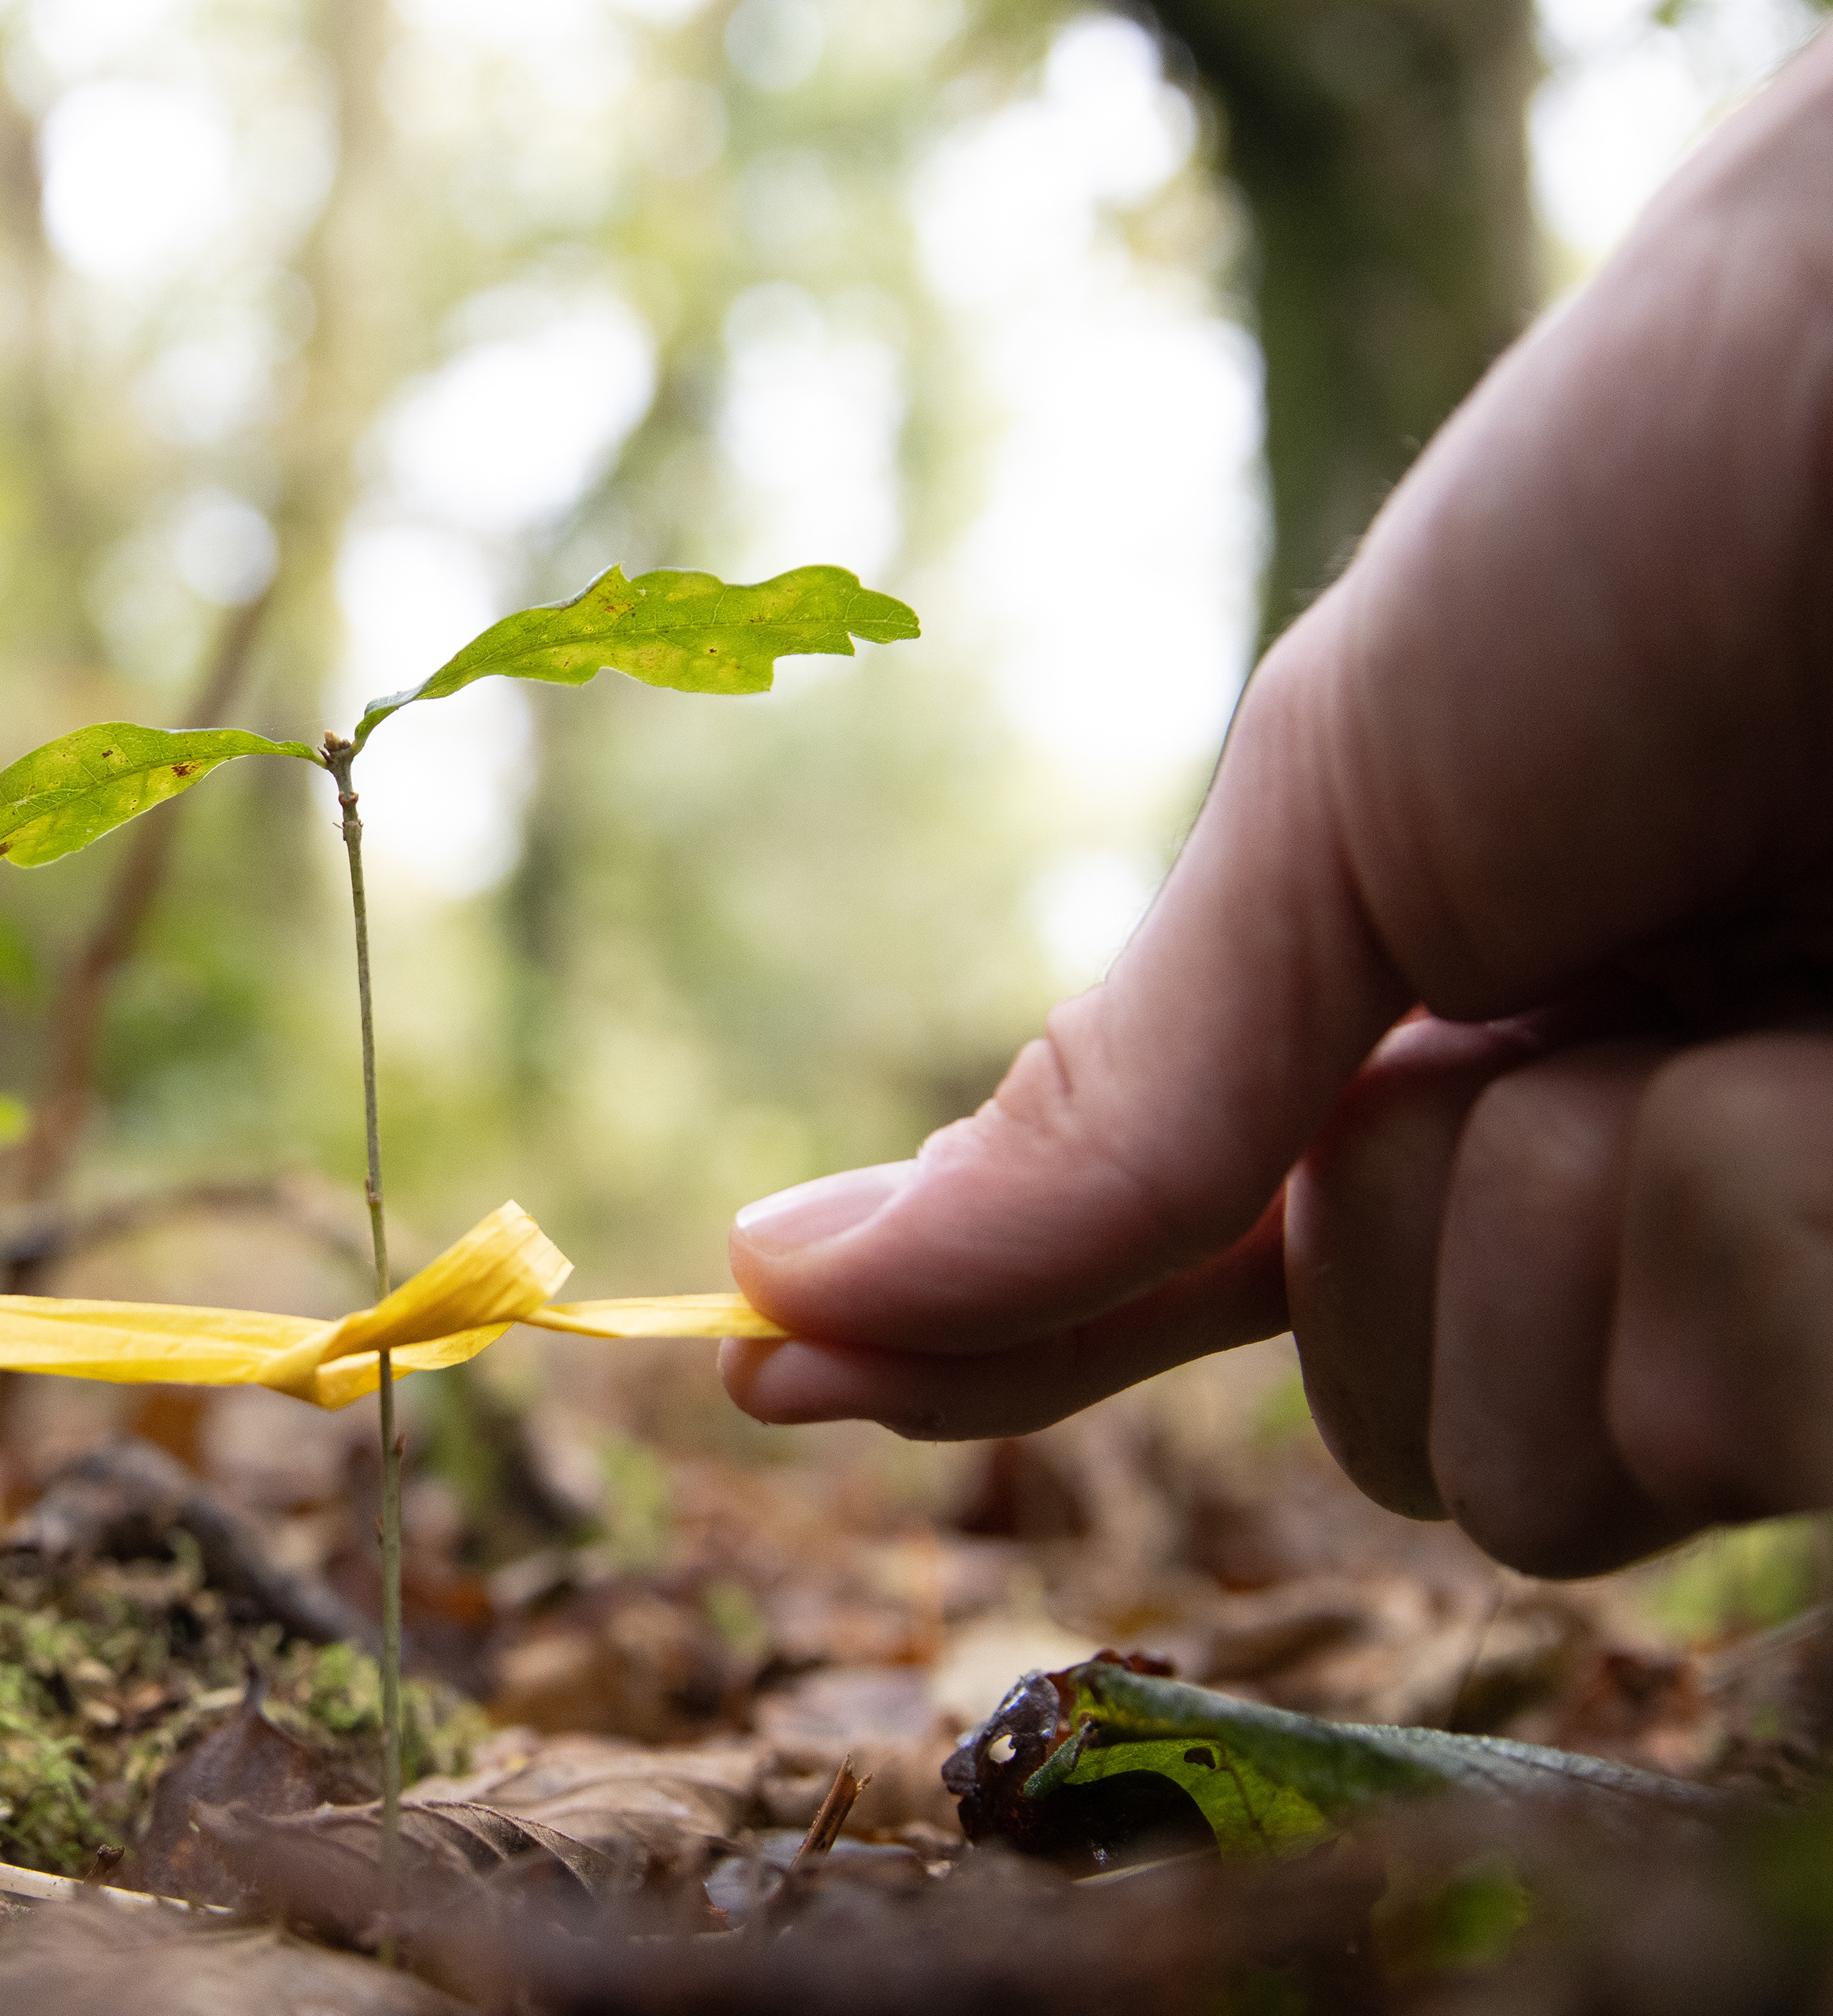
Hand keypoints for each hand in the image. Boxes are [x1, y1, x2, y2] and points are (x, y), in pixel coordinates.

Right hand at [723, 30, 1832, 1578]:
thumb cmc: (1653, 528)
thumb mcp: (1339, 799)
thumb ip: (1112, 1094)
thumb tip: (797, 1274)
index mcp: (1436, 1030)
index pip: (1169, 1257)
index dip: (988, 1334)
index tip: (774, 1383)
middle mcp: (1612, 1170)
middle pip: (1391, 1415)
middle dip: (1406, 1228)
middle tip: (1529, 1017)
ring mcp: (1773, 1243)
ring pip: (1562, 1467)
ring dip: (1605, 1210)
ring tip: (1759, 994)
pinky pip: (1759, 1436)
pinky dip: (1770, 1244)